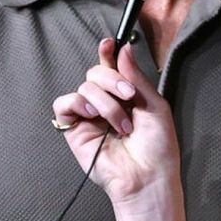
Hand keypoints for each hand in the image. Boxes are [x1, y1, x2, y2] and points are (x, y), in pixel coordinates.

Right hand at [51, 39, 179, 207]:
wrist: (148, 177)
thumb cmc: (157, 147)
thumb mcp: (154, 105)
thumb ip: (136, 77)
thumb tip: (122, 49)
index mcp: (124, 96)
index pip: (110, 67)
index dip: (107, 53)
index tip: (109, 44)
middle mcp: (105, 104)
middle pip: (95, 73)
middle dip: (112, 80)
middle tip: (129, 96)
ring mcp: (88, 116)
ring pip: (84, 87)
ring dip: (105, 102)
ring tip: (121, 125)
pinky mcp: (73, 130)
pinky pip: (63, 104)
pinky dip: (77, 103)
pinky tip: (92, 115)